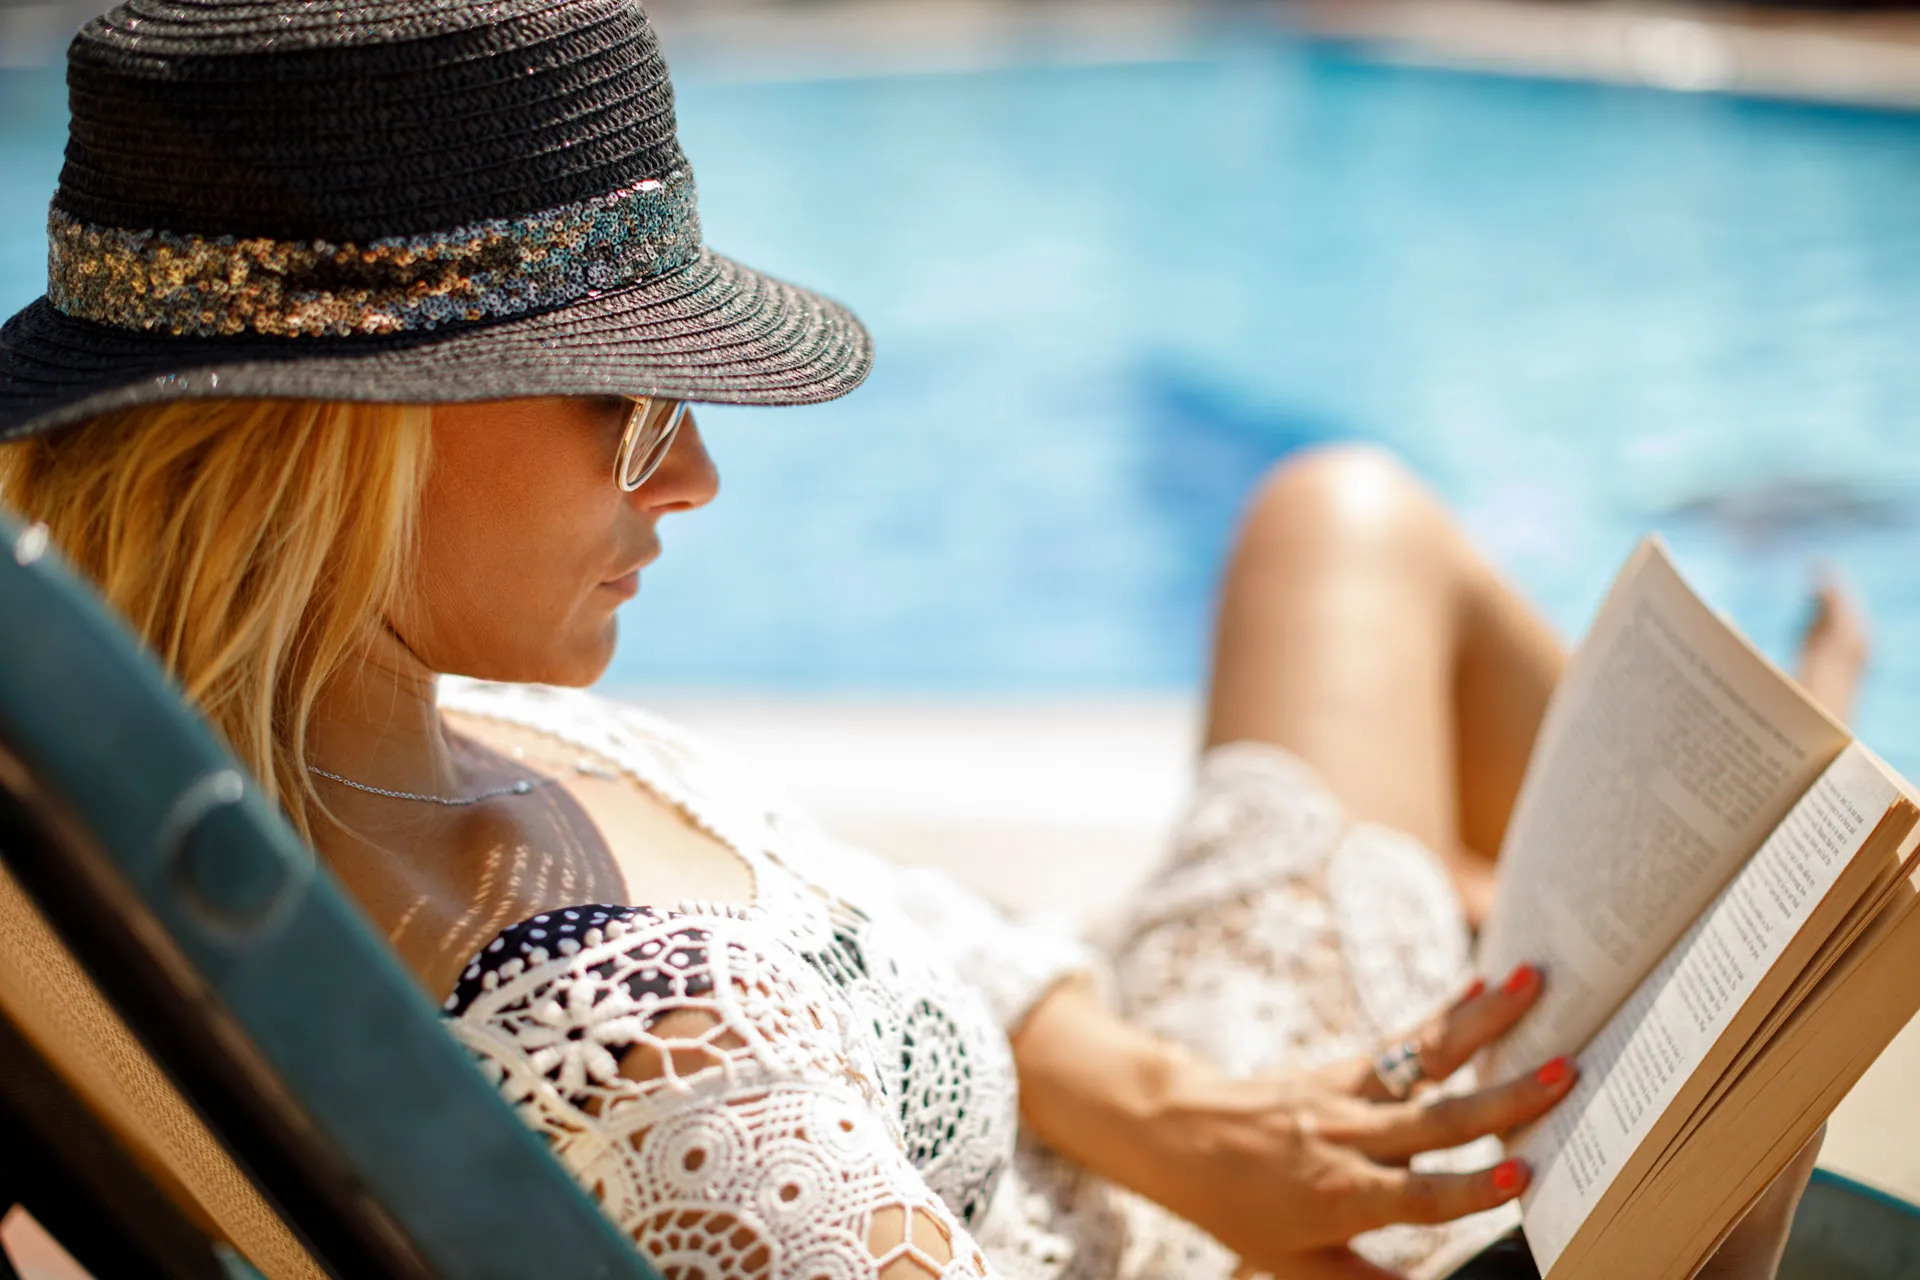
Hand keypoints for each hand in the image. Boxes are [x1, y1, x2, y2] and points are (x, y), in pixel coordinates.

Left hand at [1123, 965, 1572, 1277]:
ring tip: (1533, 985)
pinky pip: (1402, 1041)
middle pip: (1437, 1119)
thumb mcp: (1297, 1267)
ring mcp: (1348, 1095)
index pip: (1417, 1196)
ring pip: (1425, 1059)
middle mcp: (1349, 1138)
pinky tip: (1483, 987)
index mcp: (1340, 1196)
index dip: (1469, 1188)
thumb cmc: (1241, 1210)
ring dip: (1484, 1022)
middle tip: (1565, 1072)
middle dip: (1506, 1098)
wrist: (1180, 1138)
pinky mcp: (1345, 1068)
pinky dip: (1445, 1014)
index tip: (1522, 1173)